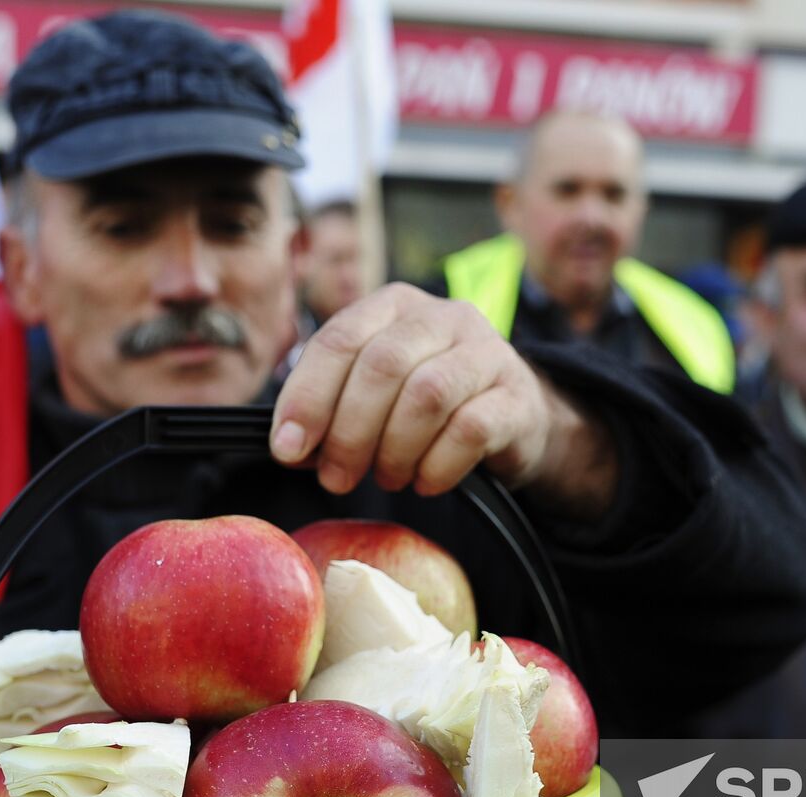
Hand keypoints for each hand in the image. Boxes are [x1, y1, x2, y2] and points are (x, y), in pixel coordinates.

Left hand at [269, 283, 618, 517]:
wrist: (513, 418)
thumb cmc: (428, 406)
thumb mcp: (375, 393)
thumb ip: (330, 408)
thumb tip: (290, 447)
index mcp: (395, 305)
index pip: (340, 339)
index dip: (307, 396)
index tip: (288, 449)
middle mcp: (444, 317)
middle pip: (382, 366)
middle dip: (349, 432)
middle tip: (337, 478)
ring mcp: (488, 352)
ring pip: (426, 395)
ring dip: (394, 450)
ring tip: (387, 477)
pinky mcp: (518, 396)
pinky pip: (470, 429)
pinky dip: (436, 466)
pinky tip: (425, 482)